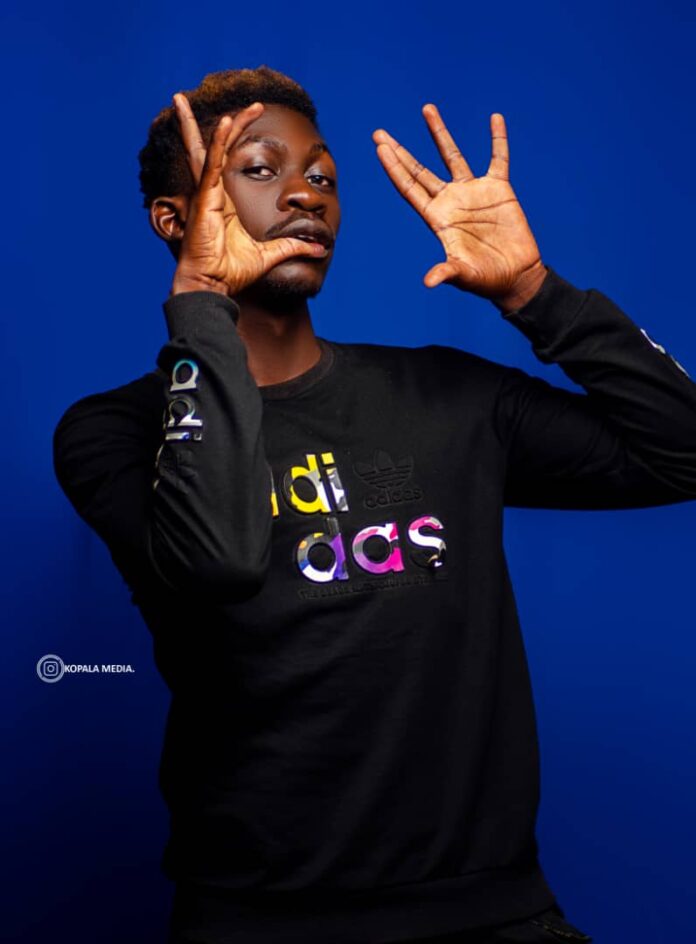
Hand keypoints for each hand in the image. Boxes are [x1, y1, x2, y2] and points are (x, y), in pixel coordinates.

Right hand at [171, 94, 327, 296]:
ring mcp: (207, 194)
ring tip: (220, 102)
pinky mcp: (205, 200)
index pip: (232, 160)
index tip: (257, 119)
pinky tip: (227, 122)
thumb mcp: (271, 255)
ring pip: (212, 149)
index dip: (242, 139)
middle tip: (250, 102)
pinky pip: (213, 165)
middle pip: (219, 148)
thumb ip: (293, 247)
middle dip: (233, 122)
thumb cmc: (232, 272)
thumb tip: (319, 248)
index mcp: (225, 201)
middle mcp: (214, 192)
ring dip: (222, 124)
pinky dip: (219, 143)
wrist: (212, 285)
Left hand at [372, 107, 546, 310]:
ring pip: (452, 156)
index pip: (410, 189)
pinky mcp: (499, 189)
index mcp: (438, 219)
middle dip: (400, 151)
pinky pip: (499, 158)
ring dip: (439, 133)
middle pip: (420, 170)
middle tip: (379, 133)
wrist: (516, 277)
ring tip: (426, 108)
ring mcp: (473, 193)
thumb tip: (429, 282)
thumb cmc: (487, 280)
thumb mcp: (465, 275)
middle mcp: (451, 201)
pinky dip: (498, 139)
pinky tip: (495, 118)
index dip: (395, 169)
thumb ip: (447, 272)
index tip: (380, 149)